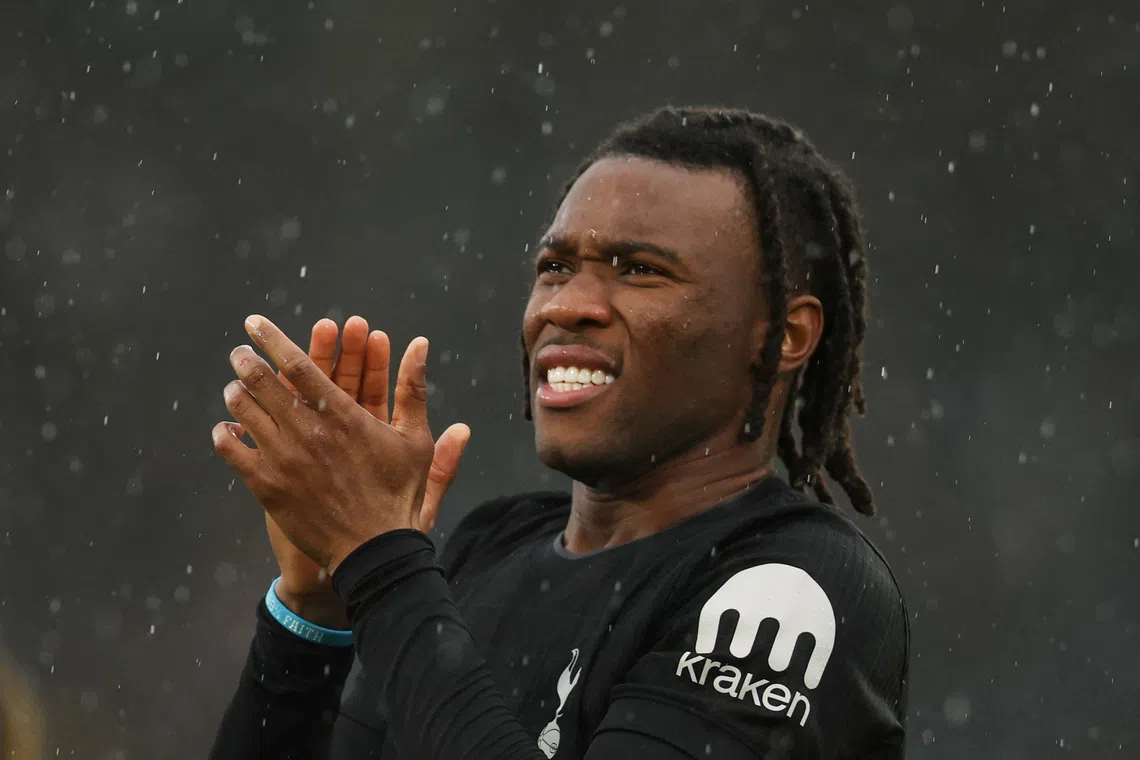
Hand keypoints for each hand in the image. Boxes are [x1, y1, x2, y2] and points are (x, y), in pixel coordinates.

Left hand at [214, 314, 469, 579]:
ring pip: (245, 412)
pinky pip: (233, 451)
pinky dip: (225, 435)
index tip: (254, 323)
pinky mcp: (267, 486)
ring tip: (235, 388)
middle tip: (239, 352)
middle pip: (263, 383)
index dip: (272, 339)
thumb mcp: (415, 438)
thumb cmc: (399, 493)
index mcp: (342, 415)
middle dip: (247, 361)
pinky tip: (227, 428)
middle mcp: (307, 432)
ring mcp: (283, 459)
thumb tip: (420, 343)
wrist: (375, 551)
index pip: (298, 364)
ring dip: (236, 393)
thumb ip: (413, 388)